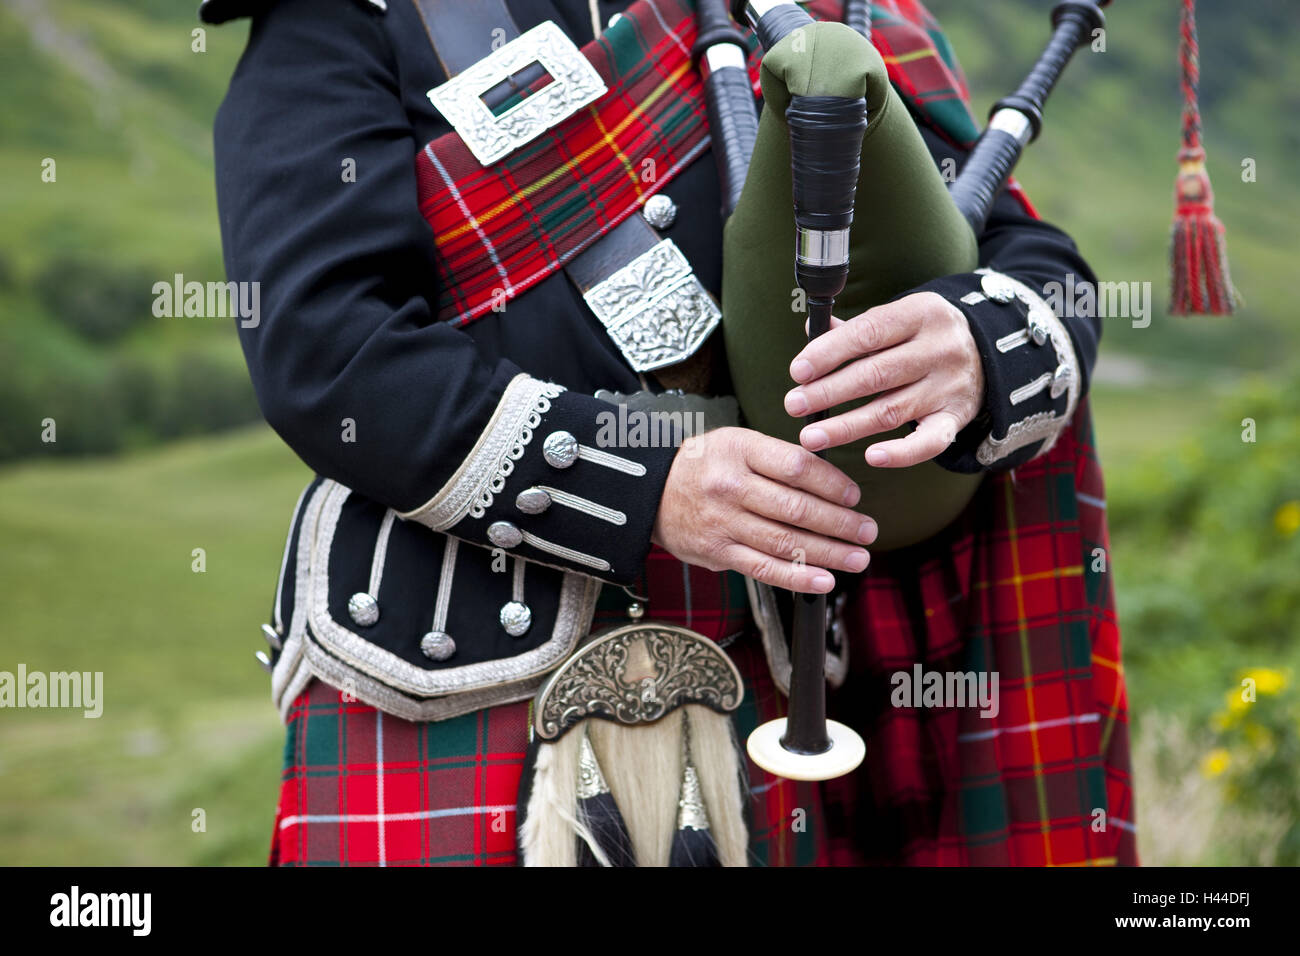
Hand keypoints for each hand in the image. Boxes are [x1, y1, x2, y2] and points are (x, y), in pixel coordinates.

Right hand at [651, 427, 875, 593]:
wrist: (650, 493)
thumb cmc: (704, 466)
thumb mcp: (736, 443)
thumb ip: (778, 459)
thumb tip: (832, 483)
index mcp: (740, 450)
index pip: (797, 466)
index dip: (833, 484)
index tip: (854, 495)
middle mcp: (731, 486)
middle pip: (796, 507)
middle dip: (840, 523)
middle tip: (868, 531)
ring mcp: (723, 522)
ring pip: (785, 541)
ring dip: (829, 553)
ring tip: (858, 557)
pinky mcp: (718, 552)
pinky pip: (763, 568)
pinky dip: (797, 577)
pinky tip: (824, 580)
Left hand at [783, 291, 984, 466]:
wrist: (987, 351)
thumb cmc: (925, 335)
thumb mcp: (900, 318)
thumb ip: (857, 328)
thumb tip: (812, 328)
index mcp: (920, 314)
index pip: (869, 332)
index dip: (830, 352)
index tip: (798, 371)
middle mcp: (939, 349)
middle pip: (876, 374)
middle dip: (829, 392)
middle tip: (794, 405)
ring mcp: (950, 386)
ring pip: (892, 410)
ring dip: (847, 427)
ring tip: (811, 437)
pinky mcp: (957, 417)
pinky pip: (929, 442)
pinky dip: (902, 453)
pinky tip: (871, 457)